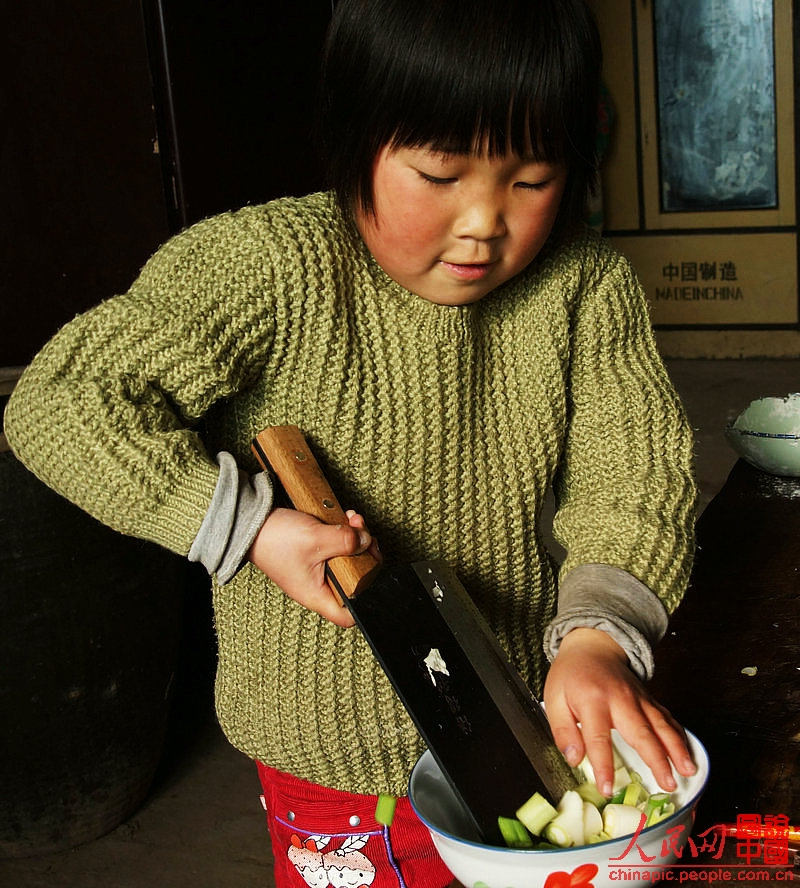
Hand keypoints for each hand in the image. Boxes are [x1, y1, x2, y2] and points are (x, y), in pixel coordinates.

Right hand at [248, 507, 377, 626]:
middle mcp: (318, 586)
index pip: (347, 616)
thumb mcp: (315, 539)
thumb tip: (366, 541)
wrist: (250, 521)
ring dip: (357, 539)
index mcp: (316, 595)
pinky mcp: (315, 553)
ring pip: (349, 560)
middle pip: (355, 581)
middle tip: (364, 536)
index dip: (365, 602)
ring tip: (353, 521)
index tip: (373, 574)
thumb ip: (345, 541)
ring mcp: (316, 569)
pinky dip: (346, 532)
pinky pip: (338, 547)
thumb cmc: (274, 540)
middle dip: (365, 556)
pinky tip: (346, 519)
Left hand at [543, 627, 696, 794]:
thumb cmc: (571, 675)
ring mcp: (638, 698)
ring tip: (688, 771)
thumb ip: (562, 731)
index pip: (598, 738)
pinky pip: (667, 718)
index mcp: (592, 701)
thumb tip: (574, 759)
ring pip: (661, 725)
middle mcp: (620, 699)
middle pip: (641, 732)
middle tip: (668, 784)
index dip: (603, 765)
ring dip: (677, 749)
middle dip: (657, 760)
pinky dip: (679, 736)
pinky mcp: (649, 699)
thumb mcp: (553, 699)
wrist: (592, 646)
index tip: (607, 789)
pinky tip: (687, 753)